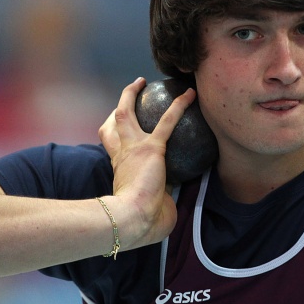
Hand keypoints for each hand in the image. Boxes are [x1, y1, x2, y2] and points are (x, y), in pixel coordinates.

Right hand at [98, 77, 195, 248]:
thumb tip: (171, 198)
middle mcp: (122, 154)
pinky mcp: (151, 148)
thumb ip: (158, 196)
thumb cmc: (140, 222)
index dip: (114, 131)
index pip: (112, 143)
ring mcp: (133, 148)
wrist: (130, 220)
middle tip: (131, 92)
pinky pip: (167, 121)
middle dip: (121, 104)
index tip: (122, 125)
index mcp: (119, 168)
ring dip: (131, 94)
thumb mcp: (149, 206)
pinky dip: (179, 105)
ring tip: (144, 81)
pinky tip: (190, 94)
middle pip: (113, 123)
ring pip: (126, 113)